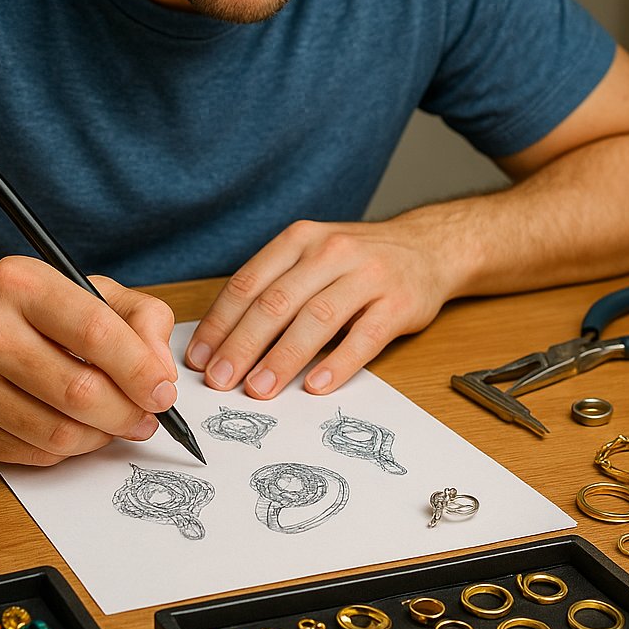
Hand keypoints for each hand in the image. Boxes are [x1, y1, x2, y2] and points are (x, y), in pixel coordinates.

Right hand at [0, 256, 177, 463]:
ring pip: (59, 433)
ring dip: (101, 437)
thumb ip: (137, 317)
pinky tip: (75, 430)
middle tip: (147, 416)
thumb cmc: (12, 311)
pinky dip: (67, 450)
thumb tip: (162, 369)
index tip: (162, 390)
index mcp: (20, 284)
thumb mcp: (77, 288)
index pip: (96, 332)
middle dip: (128, 412)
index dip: (140, 369)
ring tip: (115, 424)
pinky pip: (33, 455)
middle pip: (80, 391)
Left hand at [185, 217, 450, 398]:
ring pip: (316, 319)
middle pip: (276, 303)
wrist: (428, 248)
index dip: (220, 323)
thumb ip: (274, 288)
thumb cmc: (357, 261)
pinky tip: (315, 385)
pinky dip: (337, 363)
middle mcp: (330, 252)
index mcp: (299, 240)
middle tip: (221, 380)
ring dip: (283, 359)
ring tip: (259, 389)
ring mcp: (367, 276)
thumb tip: (223, 340)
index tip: (200, 358)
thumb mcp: (311, 257)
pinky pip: (364, 337)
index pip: (249, 283)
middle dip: (242, 345)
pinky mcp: (398, 303)